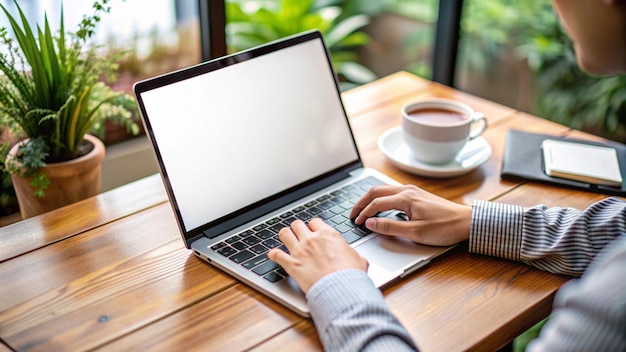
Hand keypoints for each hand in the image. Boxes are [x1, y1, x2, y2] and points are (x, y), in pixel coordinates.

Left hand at [267, 218, 367, 292]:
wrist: (341, 289)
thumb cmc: (351, 275)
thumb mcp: (358, 258)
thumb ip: (351, 252)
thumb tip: (353, 255)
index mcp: (328, 235)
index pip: (315, 222)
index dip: (313, 227)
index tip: (314, 233)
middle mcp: (312, 239)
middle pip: (297, 224)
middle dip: (298, 229)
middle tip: (299, 236)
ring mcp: (300, 251)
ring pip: (284, 233)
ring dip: (285, 236)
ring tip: (286, 241)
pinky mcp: (292, 264)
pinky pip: (276, 254)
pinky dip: (273, 255)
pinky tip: (273, 255)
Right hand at [349, 184, 471, 245]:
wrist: (467, 222)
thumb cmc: (445, 228)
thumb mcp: (415, 232)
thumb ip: (390, 227)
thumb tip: (370, 224)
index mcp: (405, 198)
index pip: (376, 203)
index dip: (363, 214)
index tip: (357, 223)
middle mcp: (407, 190)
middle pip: (376, 191)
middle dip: (361, 202)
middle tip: (352, 214)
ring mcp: (412, 191)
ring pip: (383, 190)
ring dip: (370, 199)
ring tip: (362, 210)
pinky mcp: (417, 195)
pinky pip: (392, 192)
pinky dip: (380, 199)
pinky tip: (380, 207)